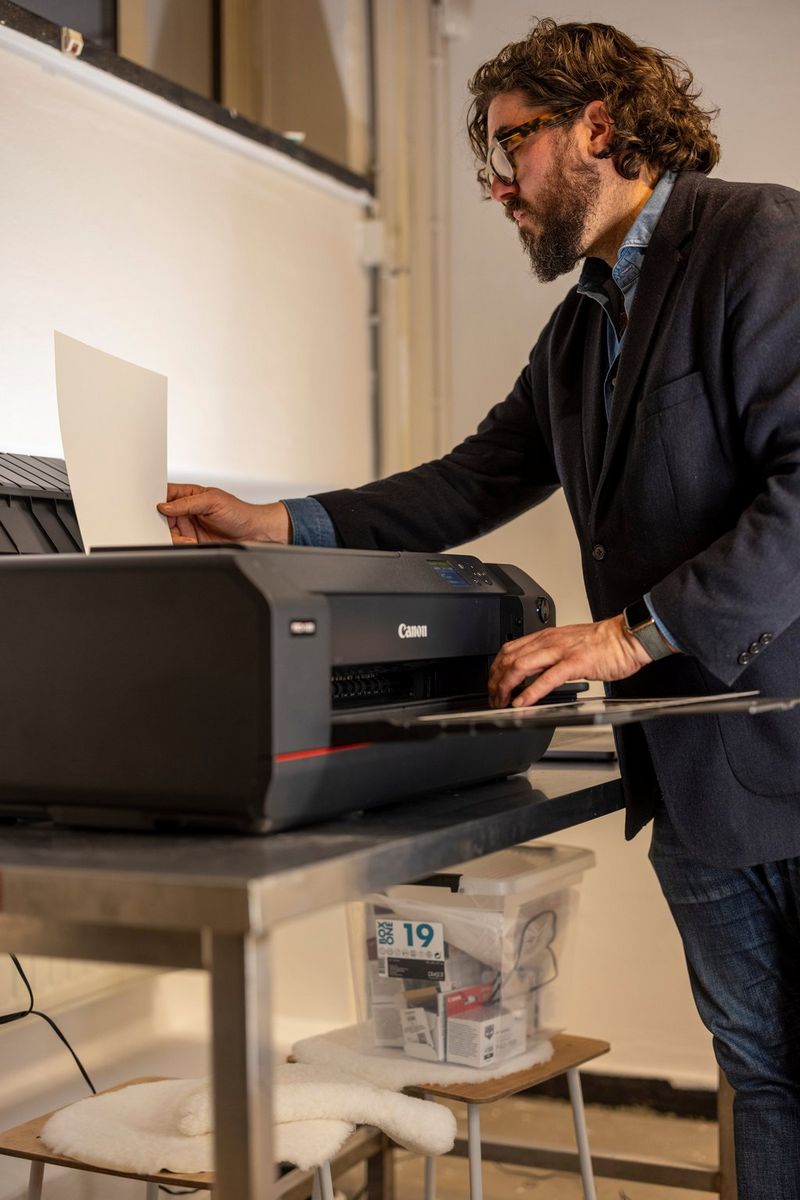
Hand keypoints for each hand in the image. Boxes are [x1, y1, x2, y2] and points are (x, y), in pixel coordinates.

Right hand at [157, 484, 290, 545]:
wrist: (254, 533)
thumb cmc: (240, 512)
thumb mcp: (213, 501)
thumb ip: (187, 503)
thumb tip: (165, 506)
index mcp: (191, 495)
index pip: (167, 493)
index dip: (157, 498)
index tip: (153, 506)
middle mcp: (188, 510)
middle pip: (163, 515)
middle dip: (162, 521)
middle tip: (168, 524)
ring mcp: (189, 526)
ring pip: (168, 531)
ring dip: (174, 535)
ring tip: (187, 537)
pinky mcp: (192, 541)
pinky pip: (178, 543)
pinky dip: (180, 544)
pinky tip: (191, 542)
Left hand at [488, 615, 652, 707]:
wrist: (628, 637)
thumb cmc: (603, 643)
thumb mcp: (568, 644)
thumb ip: (550, 655)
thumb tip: (534, 671)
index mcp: (546, 636)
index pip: (509, 649)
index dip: (495, 669)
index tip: (492, 684)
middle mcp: (549, 641)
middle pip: (509, 658)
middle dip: (495, 681)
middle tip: (493, 698)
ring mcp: (561, 651)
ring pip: (521, 666)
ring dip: (506, 687)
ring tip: (502, 702)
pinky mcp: (575, 663)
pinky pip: (547, 678)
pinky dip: (530, 692)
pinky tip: (522, 703)